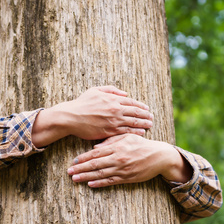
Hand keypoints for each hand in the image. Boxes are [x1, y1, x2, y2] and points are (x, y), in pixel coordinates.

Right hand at [32, 86, 153, 146]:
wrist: (71, 117)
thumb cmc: (82, 103)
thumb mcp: (96, 90)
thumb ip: (111, 90)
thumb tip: (124, 94)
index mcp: (113, 99)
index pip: (132, 103)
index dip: (141, 106)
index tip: (147, 109)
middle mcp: (115, 110)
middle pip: (136, 113)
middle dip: (145, 115)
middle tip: (152, 117)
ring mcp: (113, 121)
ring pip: (133, 123)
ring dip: (143, 124)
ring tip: (150, 125)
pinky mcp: (109, 132)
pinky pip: (125, 132)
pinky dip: (135, 132)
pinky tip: (141, 132)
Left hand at [67, 134, 192, 186]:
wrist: (160, 156)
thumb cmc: (143, 144)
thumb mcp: (128, 137)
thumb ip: (111, 141)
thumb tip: (95, 147)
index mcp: (118, 147)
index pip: (96, 153)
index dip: (84, 157)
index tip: (74, 160)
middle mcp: (118, 158)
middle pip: (95, 164)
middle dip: (81, 168)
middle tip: (69, 171)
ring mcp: (122, 169)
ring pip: (101, 174)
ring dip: (86, 177)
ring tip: (75, 179)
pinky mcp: (127, 178)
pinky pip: (111, 181)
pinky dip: (100, 183)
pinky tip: (90, 184)